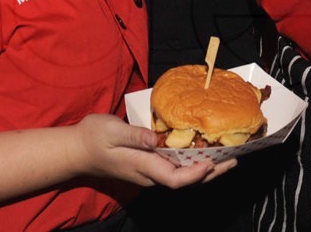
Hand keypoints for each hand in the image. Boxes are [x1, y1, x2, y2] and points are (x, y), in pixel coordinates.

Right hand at [69, 114, 236, 188]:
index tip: (212, 162)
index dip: (196, 174)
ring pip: (182, 175)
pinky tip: (202, 152)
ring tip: (226, 157)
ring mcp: (148, 172)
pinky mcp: (147, 166)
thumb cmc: (93, 137)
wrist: (76, 149)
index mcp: (143, 166)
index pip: (175, 178)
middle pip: (185, 180)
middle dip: (211, 172)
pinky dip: (192, 162)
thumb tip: (157, 139)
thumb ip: (135, 135)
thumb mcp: (112, 131)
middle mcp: (149, 174)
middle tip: (234, 160)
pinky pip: (175, 169)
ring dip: (205, 168)